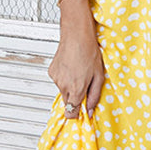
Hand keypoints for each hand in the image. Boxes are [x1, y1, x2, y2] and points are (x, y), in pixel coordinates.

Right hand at [49, 0, 105, 117]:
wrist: (76, 35)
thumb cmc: (90, 52)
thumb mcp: (99, 76)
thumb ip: (94, 96)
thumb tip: (89, 110)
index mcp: (76, 89)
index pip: (71, 113)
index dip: (77, 113)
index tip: (82, 110)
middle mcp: (63, 86)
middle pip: (67, 102)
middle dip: (75, 98)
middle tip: (84, 85)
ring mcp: (56, 79)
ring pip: (63, 91)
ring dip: (70, 86)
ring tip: (78, 72)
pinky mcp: (51, 72)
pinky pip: (58, 81)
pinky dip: (64, 77)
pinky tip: (71, 67)